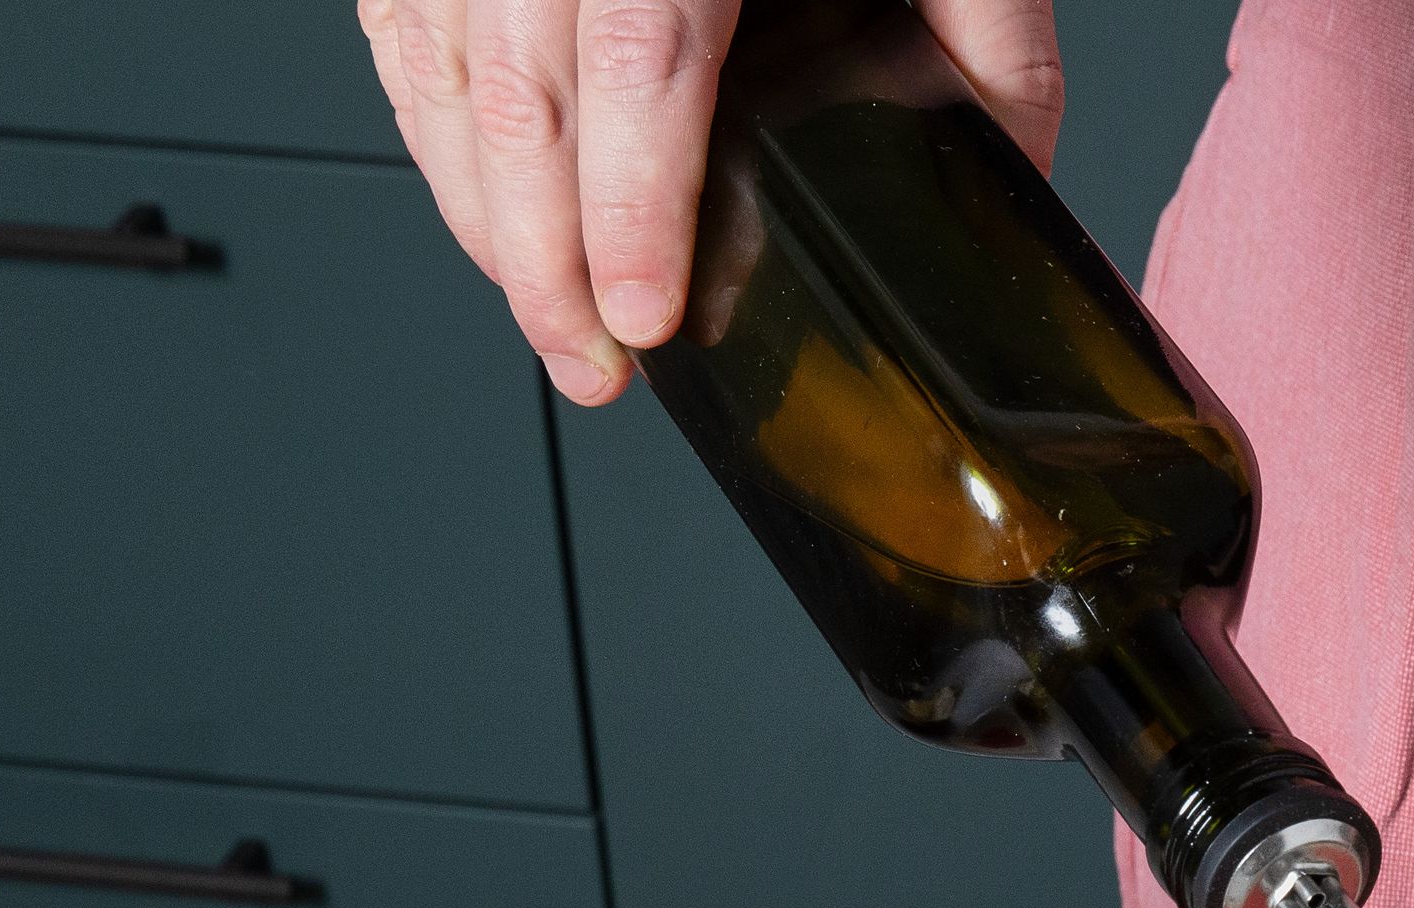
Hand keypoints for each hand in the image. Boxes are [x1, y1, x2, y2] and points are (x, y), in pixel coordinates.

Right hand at [358, 0, 1067, 403]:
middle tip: (591, 366)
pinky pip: (404, 21)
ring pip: (438, 65)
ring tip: (543, 319)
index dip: (630, 207)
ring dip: (480, 210)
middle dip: (539, 254)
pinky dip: (434, 127)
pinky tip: (485, 208)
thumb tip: (1010, 164)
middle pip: (517, 88)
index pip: (638, 58)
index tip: (644, 316)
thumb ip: (987, 23)